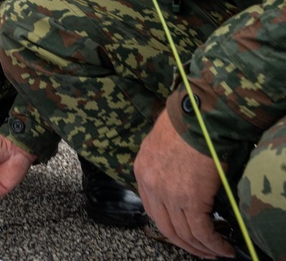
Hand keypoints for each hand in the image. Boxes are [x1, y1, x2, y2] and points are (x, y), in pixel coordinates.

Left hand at [134, 110, 233, 258]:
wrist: (197, 116)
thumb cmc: (185, 122)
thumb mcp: (161, 143)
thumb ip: (163, 164)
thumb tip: (179, 180)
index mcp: (141, 170)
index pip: (151, 208)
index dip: (168, 225)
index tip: (183, 233)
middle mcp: (150, 184)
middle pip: (165, 226)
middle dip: (185, 243)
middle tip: (201, 250)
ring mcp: (168, 193)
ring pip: (184, 233)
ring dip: (202, 248)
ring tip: (217, 252)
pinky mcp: (190, 199)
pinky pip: (201, 230)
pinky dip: (213, 243)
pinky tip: (222, 247)